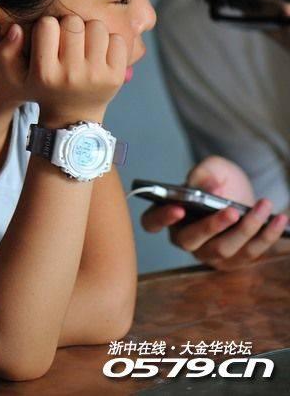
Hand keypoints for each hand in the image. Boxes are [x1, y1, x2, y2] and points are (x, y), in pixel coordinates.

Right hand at [0, 15, 126, 125]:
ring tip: (84, 46)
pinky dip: (110, 41)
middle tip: (68, 40)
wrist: (73, 119)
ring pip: (97, 26)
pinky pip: (118, 39)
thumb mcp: (16, 77)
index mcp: (45, 73)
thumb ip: (6, 51)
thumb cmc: (43, 88)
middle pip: (73, 22)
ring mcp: (96, 76)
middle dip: (70, 26)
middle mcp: (71, 75)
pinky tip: (100, 54)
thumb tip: (16, 27)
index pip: (46, 24)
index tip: (49, 38)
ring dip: (90, 31)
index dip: (47, 26)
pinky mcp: (117, 76)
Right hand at [141, 156, 289, 270]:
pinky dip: (266, 236)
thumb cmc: (219, 180)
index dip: (161, 218)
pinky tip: (278, 219)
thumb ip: (206, 173)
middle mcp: (185, 238)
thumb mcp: (212, 168)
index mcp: (170, 214)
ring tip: (264, 206)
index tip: (177, 208)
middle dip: (212, 227)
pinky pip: (249, 254)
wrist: (242, 193)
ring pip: (223, 249)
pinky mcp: (234, 261)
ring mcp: (209, 253)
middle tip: (232, 210)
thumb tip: (209, 188)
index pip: (152, 222)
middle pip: (191, 240)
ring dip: (246, 229)